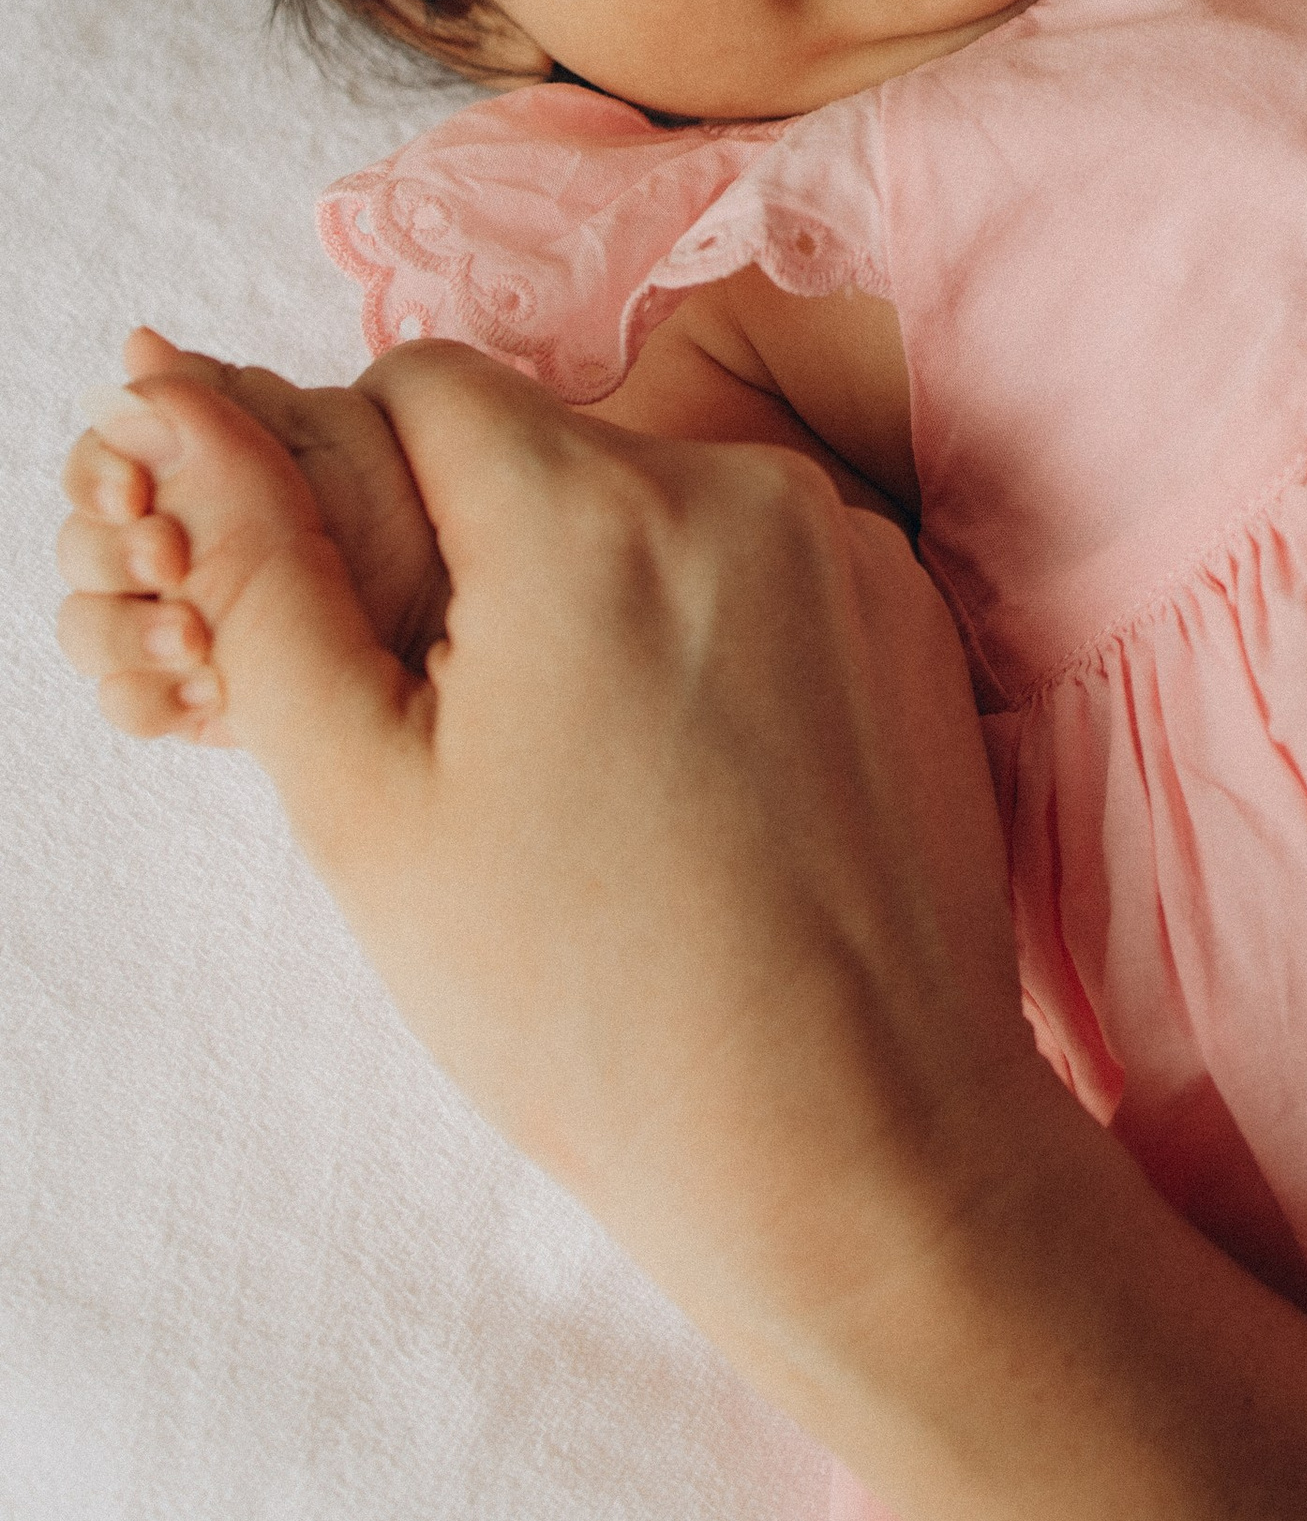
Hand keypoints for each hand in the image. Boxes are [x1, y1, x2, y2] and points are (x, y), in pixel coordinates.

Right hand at [67, 340, 1059, 1410]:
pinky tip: (708, 801)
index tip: (375, 644)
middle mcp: (737, 486)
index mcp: (588, 507)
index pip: (419, 385)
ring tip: (607, 797)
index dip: (362, 497)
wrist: (850, 1135)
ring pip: (654, 516)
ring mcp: (847, 548)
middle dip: (485, 565)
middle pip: (545, 454)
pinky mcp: (911, 617)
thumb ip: (261, 574)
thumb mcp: (364, 795)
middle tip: (484, 757)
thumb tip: (180, 404)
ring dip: (601, 604)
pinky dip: (713, 647)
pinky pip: (765, 575)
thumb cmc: (588, 1000)